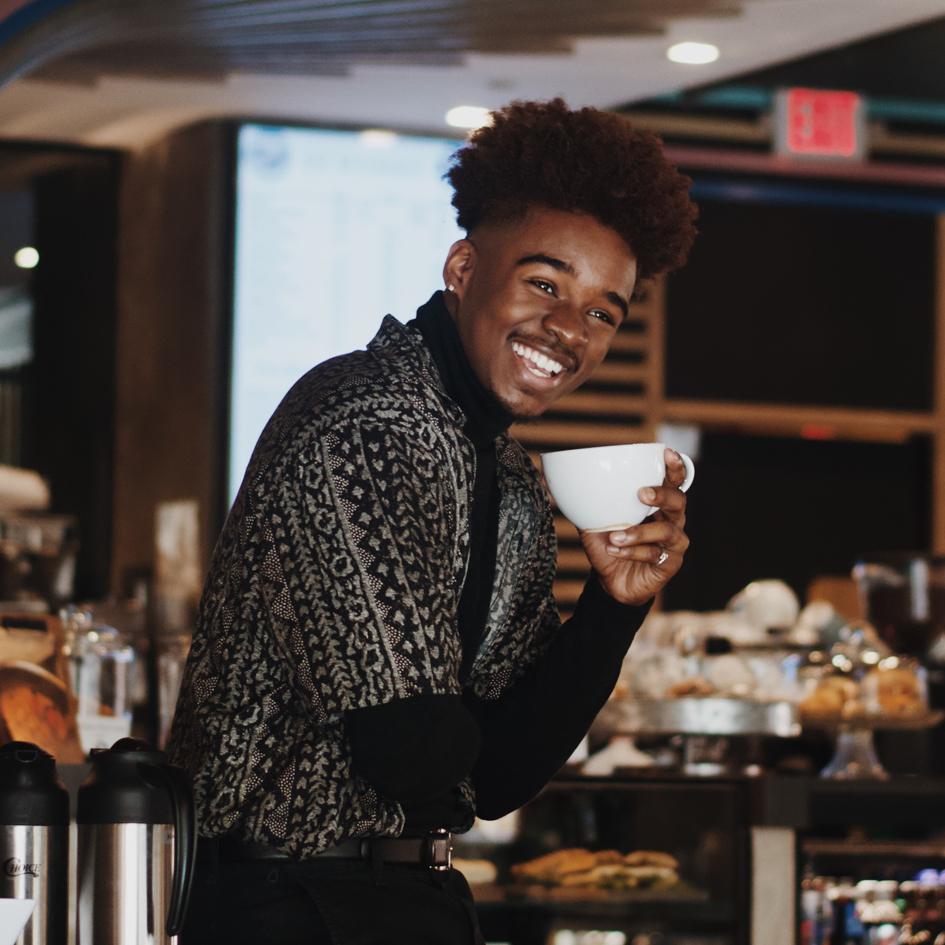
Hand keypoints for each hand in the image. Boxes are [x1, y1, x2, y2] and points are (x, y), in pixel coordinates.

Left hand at [579, 448, 689, 605]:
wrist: (610, 581)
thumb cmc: (608, 544)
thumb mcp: (592, 520)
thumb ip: (579, 500)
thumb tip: (544, 480)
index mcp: (657, 504)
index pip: (673, 481)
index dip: (675, 466)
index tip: (667, 453)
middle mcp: (671, 520)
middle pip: (679, 500)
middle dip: (662, 495)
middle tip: (641, 494)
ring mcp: (674, 543)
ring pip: (666, 530)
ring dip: (638, 532)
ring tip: (614, 537)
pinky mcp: (670, 564)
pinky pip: (655, 554)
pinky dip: (632, 552)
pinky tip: (614, 550)